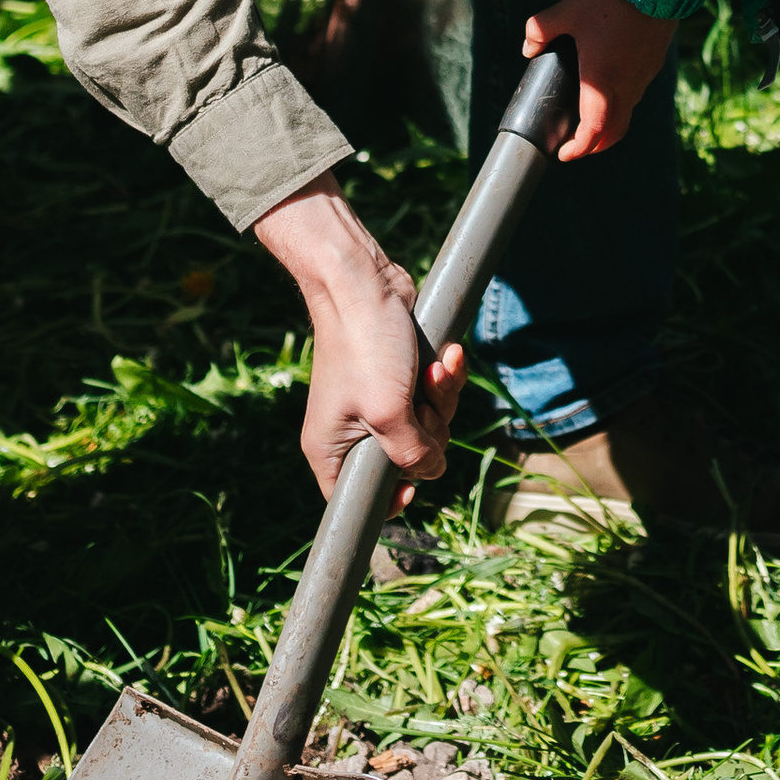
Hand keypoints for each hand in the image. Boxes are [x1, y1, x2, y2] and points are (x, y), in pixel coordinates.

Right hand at [253, 178, 462, 495]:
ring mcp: (379, 402)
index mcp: (331, 448)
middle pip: (407, 460)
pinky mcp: (401, 378)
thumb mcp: (390, 412)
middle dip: (429, 431)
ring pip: (429, 425)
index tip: (412, 488)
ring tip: (436, 369)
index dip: (388, 499)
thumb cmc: (364, 344)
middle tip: (422, 402)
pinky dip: (446, 378)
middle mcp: (353, 430)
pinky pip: (435, 395)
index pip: (357, 498)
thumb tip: (432, 470)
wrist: (364, 280)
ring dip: (443, 397)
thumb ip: (414, 454)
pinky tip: (448, 355)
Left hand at [525, 0, 675, 159]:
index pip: (594, 131)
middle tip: (577, 144)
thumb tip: (528, 47)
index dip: (579, 149)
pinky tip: (610, 81)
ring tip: (591, 113)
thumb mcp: (565, 10)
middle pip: (614, 131)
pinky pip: (637, 91)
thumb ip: (540, 29)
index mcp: (602, 80)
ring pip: (627, 111)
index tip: (564, 154)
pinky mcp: (654, 62)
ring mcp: (644, 75)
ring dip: (610, 121)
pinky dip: (622, 99)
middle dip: (595, 144)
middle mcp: (627, 85)